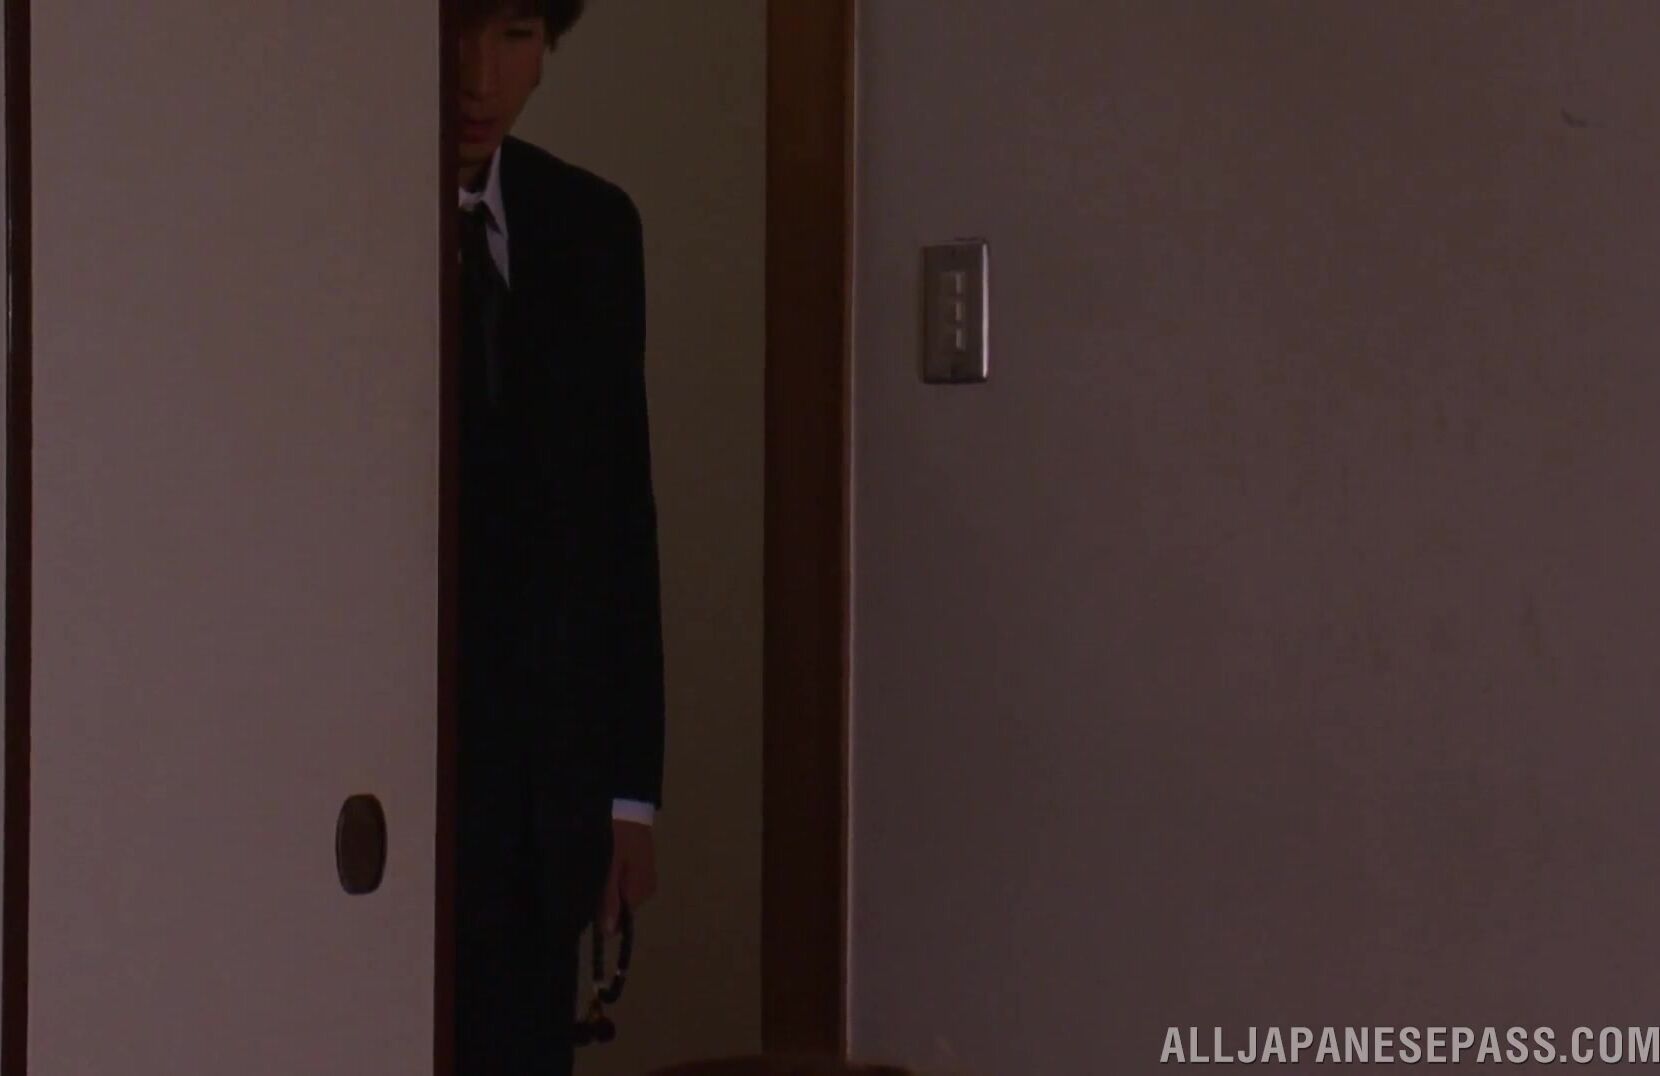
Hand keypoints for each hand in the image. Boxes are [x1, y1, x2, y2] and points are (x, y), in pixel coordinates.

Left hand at [599, 819, 656, 934]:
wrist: (630, 807)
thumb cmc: (618, 838)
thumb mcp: (609, 868)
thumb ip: (609, 899)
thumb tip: (609, 933)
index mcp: (640, 891)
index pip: (620, 920)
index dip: (603, 912)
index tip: (592, 896)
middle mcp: (648, 888)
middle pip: (622, 907)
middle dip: (606, 897)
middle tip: (596, 874)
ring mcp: (647, 877)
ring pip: (623, 893)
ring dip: (610, 885)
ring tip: (601, 863)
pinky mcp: (644, 866)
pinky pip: (627, 881)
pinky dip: (616, 875)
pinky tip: (610, 859)